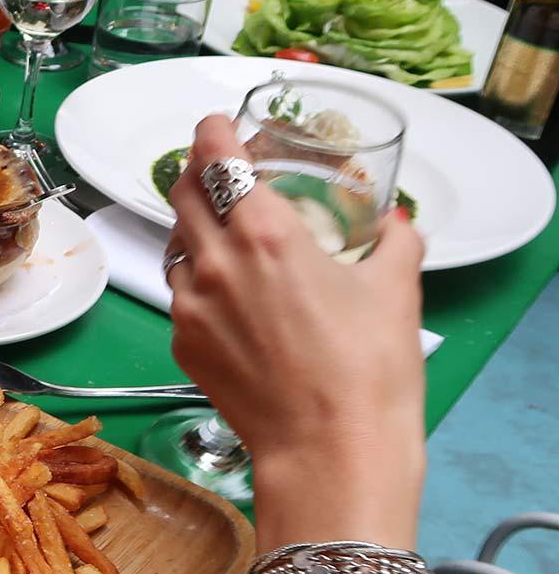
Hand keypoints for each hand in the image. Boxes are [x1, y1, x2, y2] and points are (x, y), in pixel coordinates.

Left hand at [164, 116, 426, 508]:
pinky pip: (179, 294)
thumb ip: (395, 240)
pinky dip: (198, 281)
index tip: (215, 125)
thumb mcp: (395, 289)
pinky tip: (228, 295)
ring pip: (177, 244)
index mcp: (266, 233)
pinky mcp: (181, 341)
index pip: (218, 159)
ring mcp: (189, 304)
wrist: (328, 448)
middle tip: (217, 169)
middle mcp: (216, 261)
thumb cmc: (367, 369)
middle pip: (182, 193)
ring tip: (224, 233)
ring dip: (195, 228)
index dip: (212, 134)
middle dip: (197, 172)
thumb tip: (396, 220)